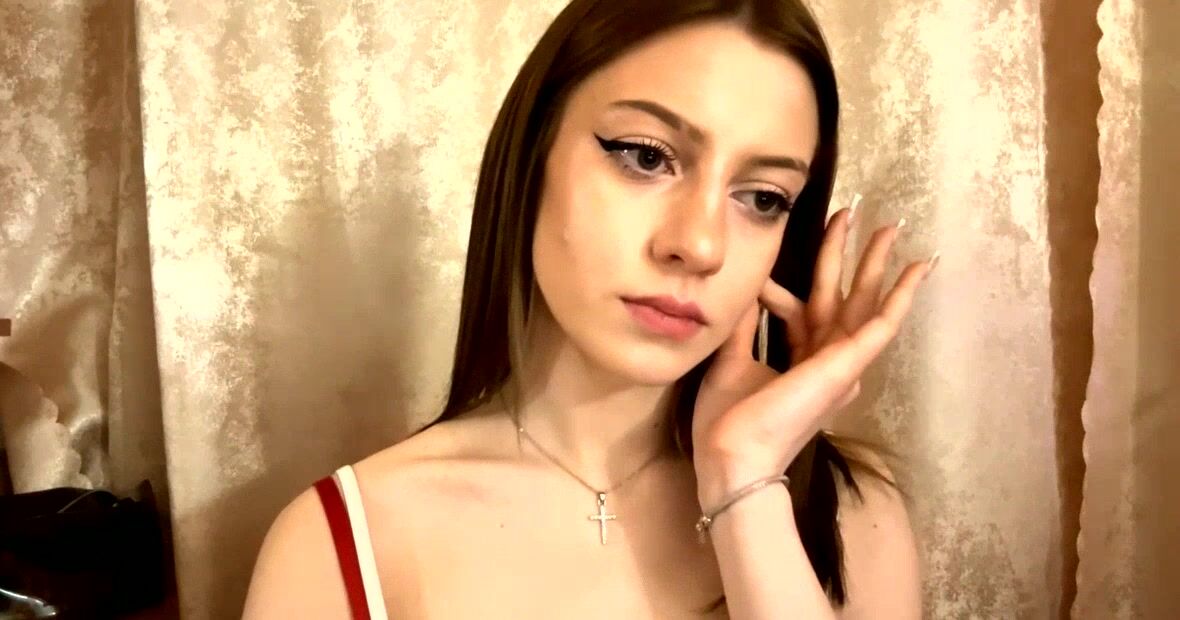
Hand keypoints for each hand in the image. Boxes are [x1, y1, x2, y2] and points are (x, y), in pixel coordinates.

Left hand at [692, 200, 936, 501]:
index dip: (780, 288)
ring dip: (878, 263)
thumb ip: (744, 324)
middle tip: (853, 212)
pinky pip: (883, 324)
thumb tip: (747, 288)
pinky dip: (902, 295)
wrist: (733, 457)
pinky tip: (919, 267)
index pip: (800, 312)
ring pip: (866, 301)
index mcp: (800, 362)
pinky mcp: (848, 365)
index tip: (759, 276)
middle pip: (842, 296)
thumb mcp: (732, 360)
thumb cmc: (728, 420)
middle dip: (849, 255)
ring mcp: (840, 363)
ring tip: (892, 225)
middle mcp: (825, 361)